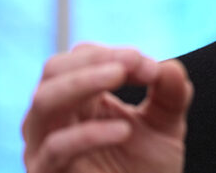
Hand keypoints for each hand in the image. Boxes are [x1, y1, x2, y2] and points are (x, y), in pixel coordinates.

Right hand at [22, 44, 192, 172]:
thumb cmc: (145, 169)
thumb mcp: (166, 125)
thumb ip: (171, 94)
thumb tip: (169, 66)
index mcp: (79, 99)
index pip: (81, 58)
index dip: (114, 54)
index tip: (150, 68)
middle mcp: (55, 118)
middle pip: (53, 70)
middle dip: (93, 59)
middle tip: (132, 62)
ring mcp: (45, 146)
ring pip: (44, 101)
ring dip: (82, 82)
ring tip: (120, 75)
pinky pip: (57, 147)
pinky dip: (89, 133)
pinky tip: (123, 131)